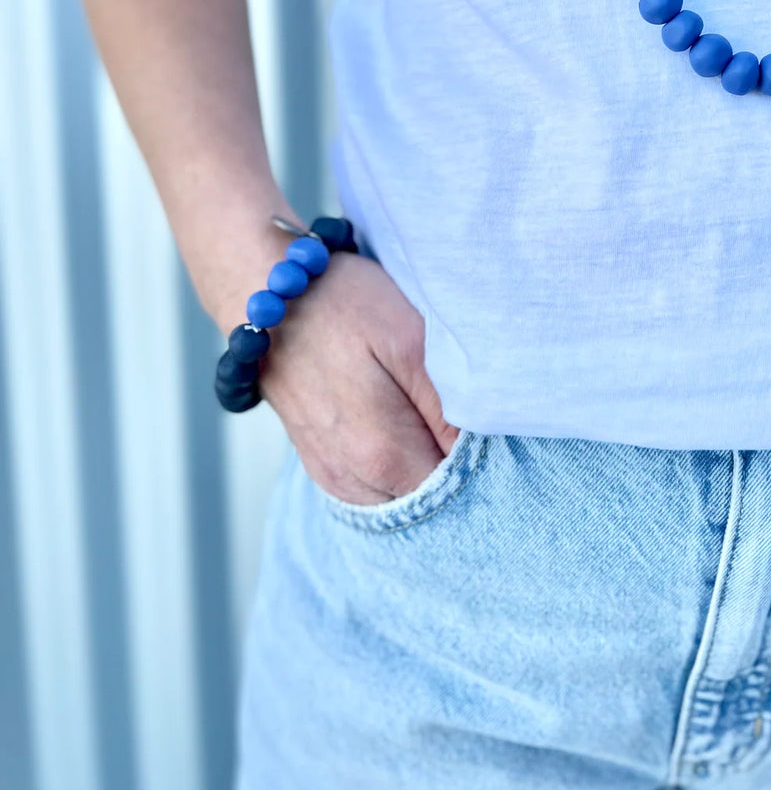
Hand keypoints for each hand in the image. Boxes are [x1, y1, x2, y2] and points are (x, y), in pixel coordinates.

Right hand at [255, 249, 457, 505]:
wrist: (265, 294)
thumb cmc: (342, 306)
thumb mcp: (409, 339)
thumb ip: (446, 404)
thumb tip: (478, 448)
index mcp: (383, 455)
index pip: (456, 486)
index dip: (480, 456)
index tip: (486, 417)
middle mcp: (355, 480)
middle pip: (430, 495)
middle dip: (455, 462)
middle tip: (463, 408)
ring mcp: (334, 476)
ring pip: (402, 493)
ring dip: (424, 462)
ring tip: (429, 410)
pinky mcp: (321, 464)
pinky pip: (375, 486)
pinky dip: (397, 463)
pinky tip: (402, 422)